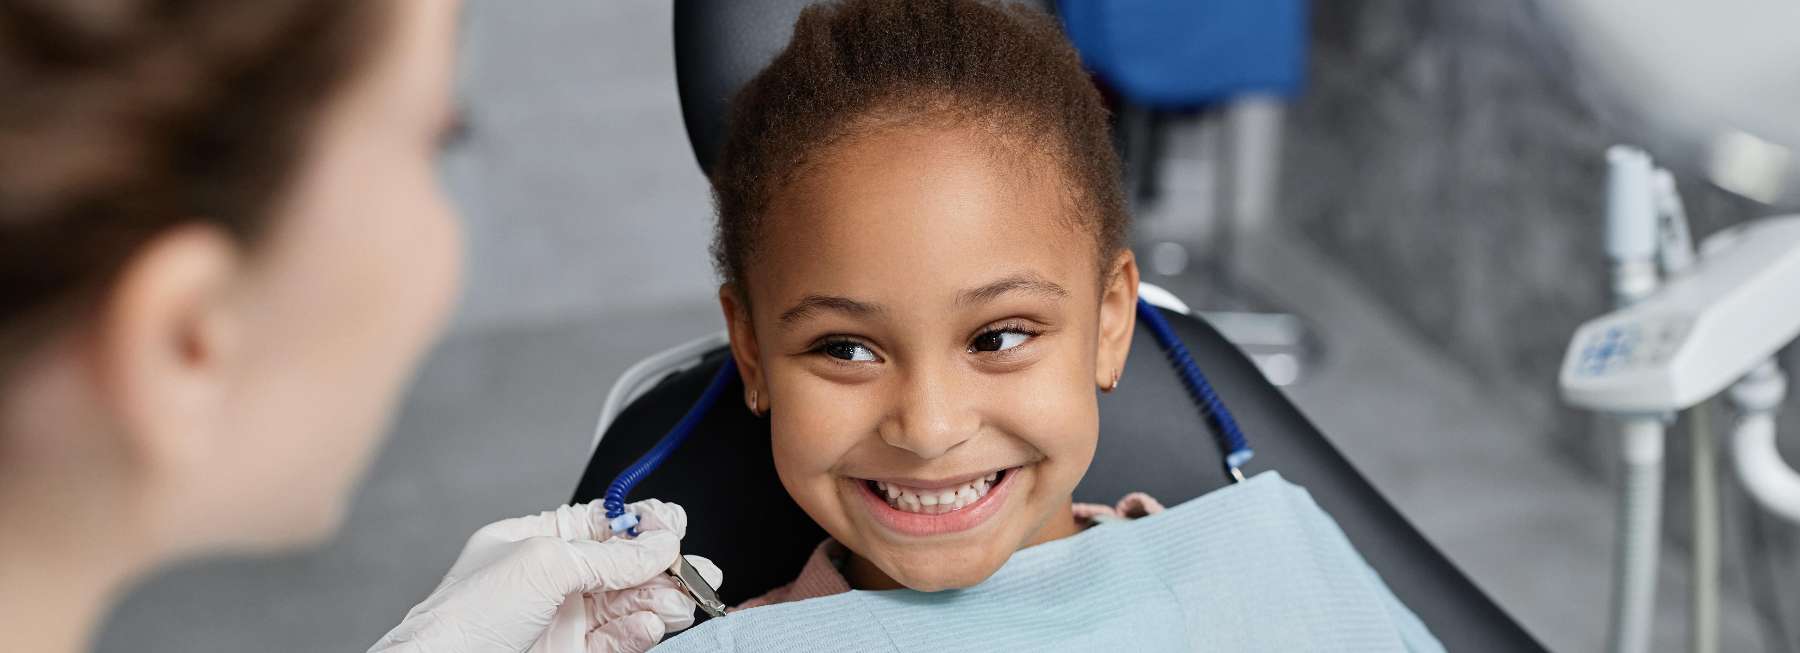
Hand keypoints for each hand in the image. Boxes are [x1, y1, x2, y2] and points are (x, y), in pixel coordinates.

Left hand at [369, 499, 722, 652]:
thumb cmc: (464, 619)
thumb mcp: (544, 565)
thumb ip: (608, 555)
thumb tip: (658, 544)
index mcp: (536, 539)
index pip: (604, 524)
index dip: (643, 525)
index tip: (675, 529)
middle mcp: (551, 577)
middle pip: (624, 565)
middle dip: (663, 567)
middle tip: (696, 572)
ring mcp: (562, 618)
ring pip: (628, 603)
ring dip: (659, 600)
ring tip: (679, 603)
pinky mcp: (573, 652)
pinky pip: (619, 638)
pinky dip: (641, 631)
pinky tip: (652, 625)